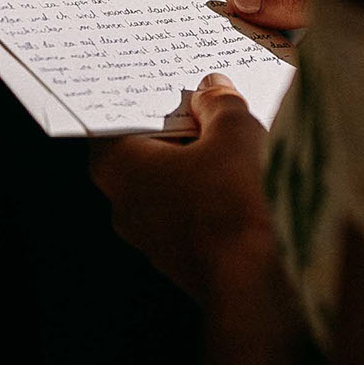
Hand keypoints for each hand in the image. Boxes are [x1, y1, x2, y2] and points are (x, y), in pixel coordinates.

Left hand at [87, 73, 274, 299]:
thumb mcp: (232, 133)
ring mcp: (148, 236)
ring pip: (167, 183)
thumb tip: (213, 90)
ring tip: (233, 137)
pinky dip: (207, 192)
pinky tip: (242, 179)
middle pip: (144, 150)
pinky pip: (187, 211)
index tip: (167, 81)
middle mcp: (123, 204)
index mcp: (117, 166)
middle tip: (207, 102)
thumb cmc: (228, 204)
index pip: (115, 119)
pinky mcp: (178, 257)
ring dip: (195, 160)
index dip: (144, 97)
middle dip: (177, 126)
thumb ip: (220, 104)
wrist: (248, 283)